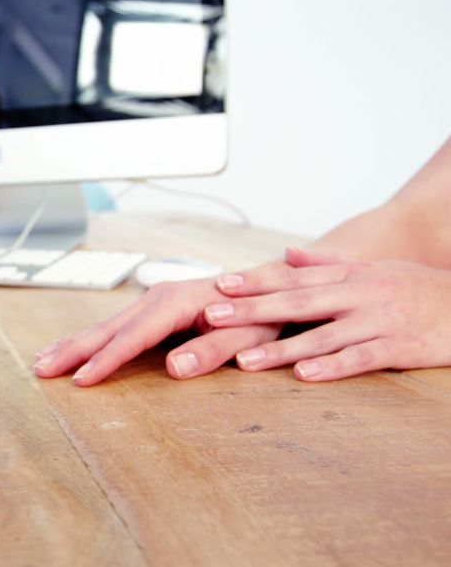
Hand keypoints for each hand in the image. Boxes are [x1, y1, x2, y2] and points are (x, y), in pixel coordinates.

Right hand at [34, 262, 286, 385]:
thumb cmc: (265, 313)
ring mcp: (153, 301)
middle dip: (72, 351)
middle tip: (41, 370)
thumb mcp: (251, 335)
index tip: (81, 380)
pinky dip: (88, 340)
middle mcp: (159, 297)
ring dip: (72, 345)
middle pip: (108, 329)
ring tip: (42, 362)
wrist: (273, 287)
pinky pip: (113, 327)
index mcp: (179, 302)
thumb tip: (173, 370)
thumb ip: (213, 350)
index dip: (106, 360)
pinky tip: (70, 349)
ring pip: (104, 326)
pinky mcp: (152, 310)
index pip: (134, 337)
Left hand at [204, 248, 450, 380]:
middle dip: (253, 310)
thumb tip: (286, 254)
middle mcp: (360, 294)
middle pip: (297, 302)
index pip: (293, 278)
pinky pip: (361, 358)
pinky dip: (332, 367)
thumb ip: (327, 264)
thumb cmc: (418, 288)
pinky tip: (304, 375)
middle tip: (213, 317)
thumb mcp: (374, 269)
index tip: (219, 286)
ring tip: (245, 360)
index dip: (255, 282)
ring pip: (322, 335)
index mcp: (349, 276)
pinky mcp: (400, 346)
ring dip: (281, 348)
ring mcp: (380, 320)